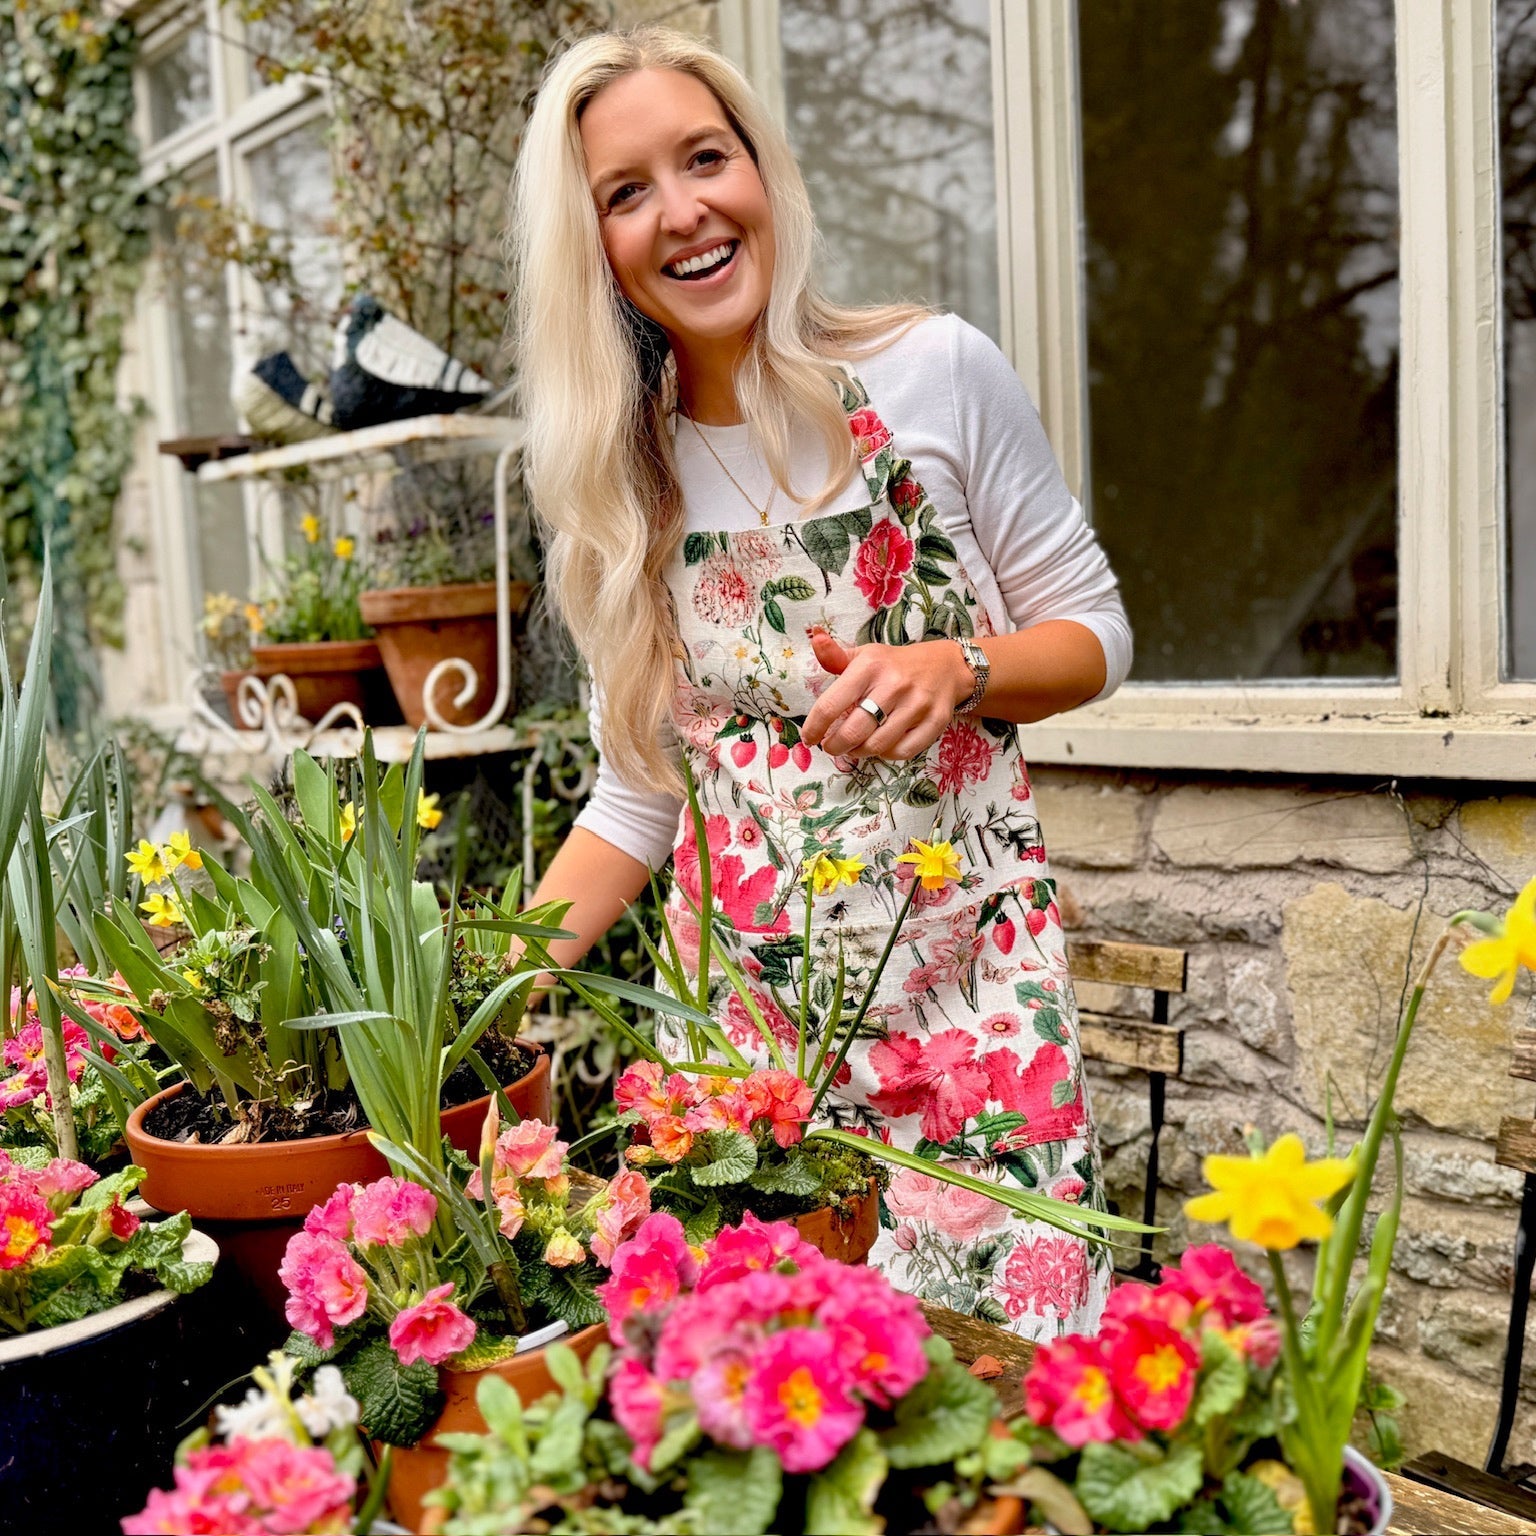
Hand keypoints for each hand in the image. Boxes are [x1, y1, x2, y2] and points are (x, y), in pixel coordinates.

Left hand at [800, 628, 971, 762]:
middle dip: (835, 745)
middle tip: (831, 746)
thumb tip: (814, 638)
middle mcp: (893, 685)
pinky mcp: (936, 721)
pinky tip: (880, 746)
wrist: (946, 666)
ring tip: (854, 747)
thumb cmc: (895, 664)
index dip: (814, 727)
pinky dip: (887, 754)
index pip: (831, 704)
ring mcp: (917, 704)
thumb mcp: (865, 655)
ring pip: (878, 745)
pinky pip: (904, 751)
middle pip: (854, 731)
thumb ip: (835, 656)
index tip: (809, 737)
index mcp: (870, 667)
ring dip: (859, 752)